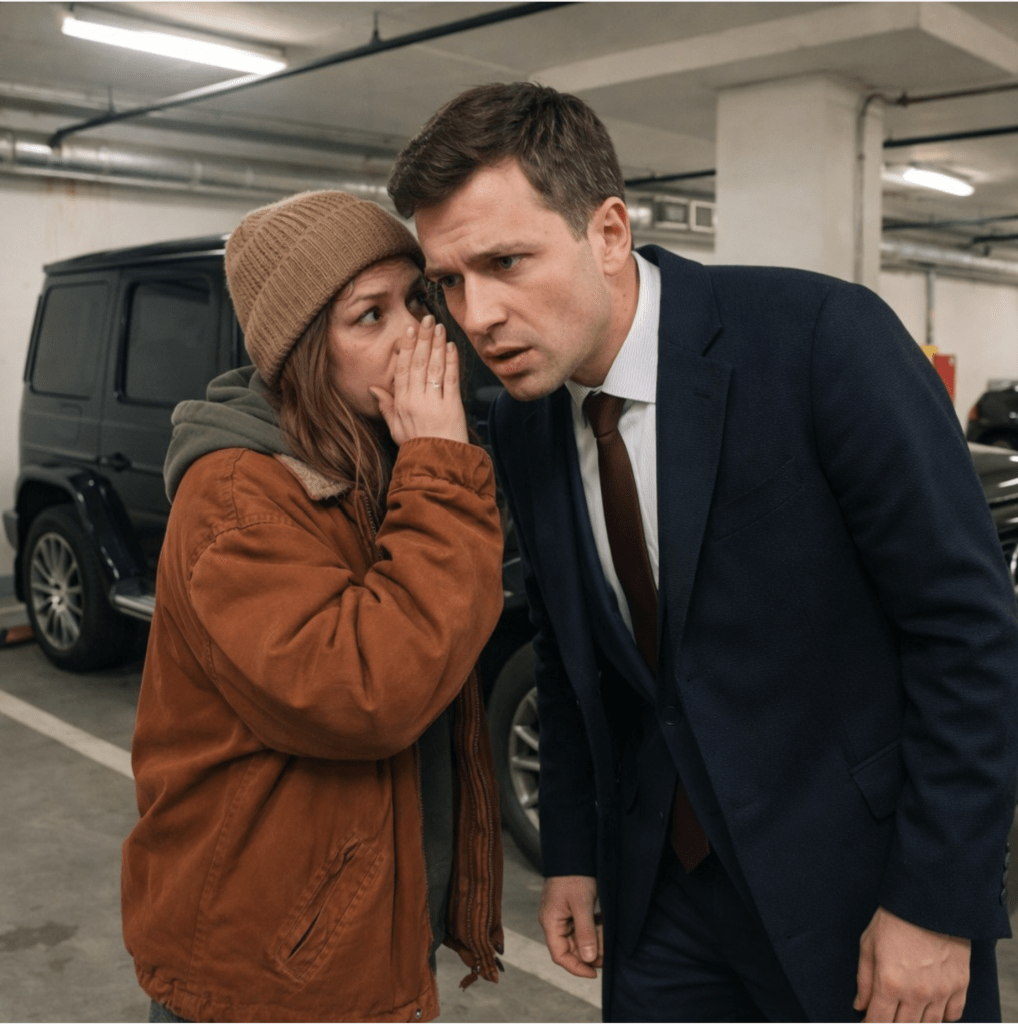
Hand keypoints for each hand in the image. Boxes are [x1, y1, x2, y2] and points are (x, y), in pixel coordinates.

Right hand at [369, 314, 467, 444]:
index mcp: (401, 403)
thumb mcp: (395, 427)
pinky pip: (450, 379)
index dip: (406, 348)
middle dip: (422, 338)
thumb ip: (386, 406)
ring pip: (434, 367)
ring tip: (439, 327)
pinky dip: (451, 361)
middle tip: (426, 318)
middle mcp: (416, 400)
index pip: (403, 369)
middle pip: (418, 363)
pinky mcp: (452, 406)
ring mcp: (434, 402)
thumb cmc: (417, 446)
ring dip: (437, 344)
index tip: (409, 330)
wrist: (437, 462)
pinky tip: (452, 347)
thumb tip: (374, 389)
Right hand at [538, 875, 602, 978]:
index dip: (576, 968)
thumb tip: (588, 958)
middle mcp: (554, 922)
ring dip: (593, 940)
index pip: (560, 955)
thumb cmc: (573, 875)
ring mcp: (562, 915)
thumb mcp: (581, 904)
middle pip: (570, 949)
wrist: (574, 851)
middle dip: (589, 952)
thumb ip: (585, 932)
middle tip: (607, 950)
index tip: (594, 973)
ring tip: (606, 933)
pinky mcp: (571, 909)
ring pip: (578, 938)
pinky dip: (593, 929)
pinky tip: (603, 922)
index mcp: (550, 922)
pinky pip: (581, 927)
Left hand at [854, 906, 969, 1021]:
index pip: (879, 1021)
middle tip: (887, 1014)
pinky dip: (941, 1016)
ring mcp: (940, 992)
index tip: (868, 1022)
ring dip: (915, 1021)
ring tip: (906, 1011)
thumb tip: (860, 1006)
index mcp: (889, 982)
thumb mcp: (868, 944)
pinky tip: (930, 1007)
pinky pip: (952, 1016)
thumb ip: (864, 979)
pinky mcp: (959, 986)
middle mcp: (916, 993)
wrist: (928, 902)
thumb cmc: (893, 919)